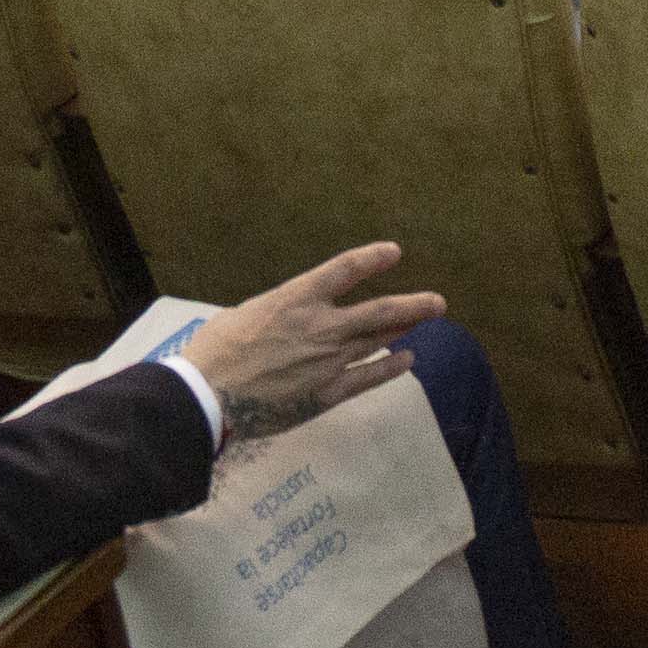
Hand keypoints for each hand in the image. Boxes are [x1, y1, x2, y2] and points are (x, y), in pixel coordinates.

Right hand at [178, 241, 445, 444]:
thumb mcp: (245, 314)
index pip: (345, 270)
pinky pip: (369, 378)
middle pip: (379, 312)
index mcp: (295, 299)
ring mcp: (328, 361)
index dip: (373, 259)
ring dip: (406, 330)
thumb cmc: (215, 351)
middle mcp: (321, 326)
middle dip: (413, 305)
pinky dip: (390, 368)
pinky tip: (406, 361)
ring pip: (378, 342)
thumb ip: (276, 313)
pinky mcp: (327, 393)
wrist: (210, 396)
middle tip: (438, 302)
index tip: (394, 252)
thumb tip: (283, 318)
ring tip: (426, 321)